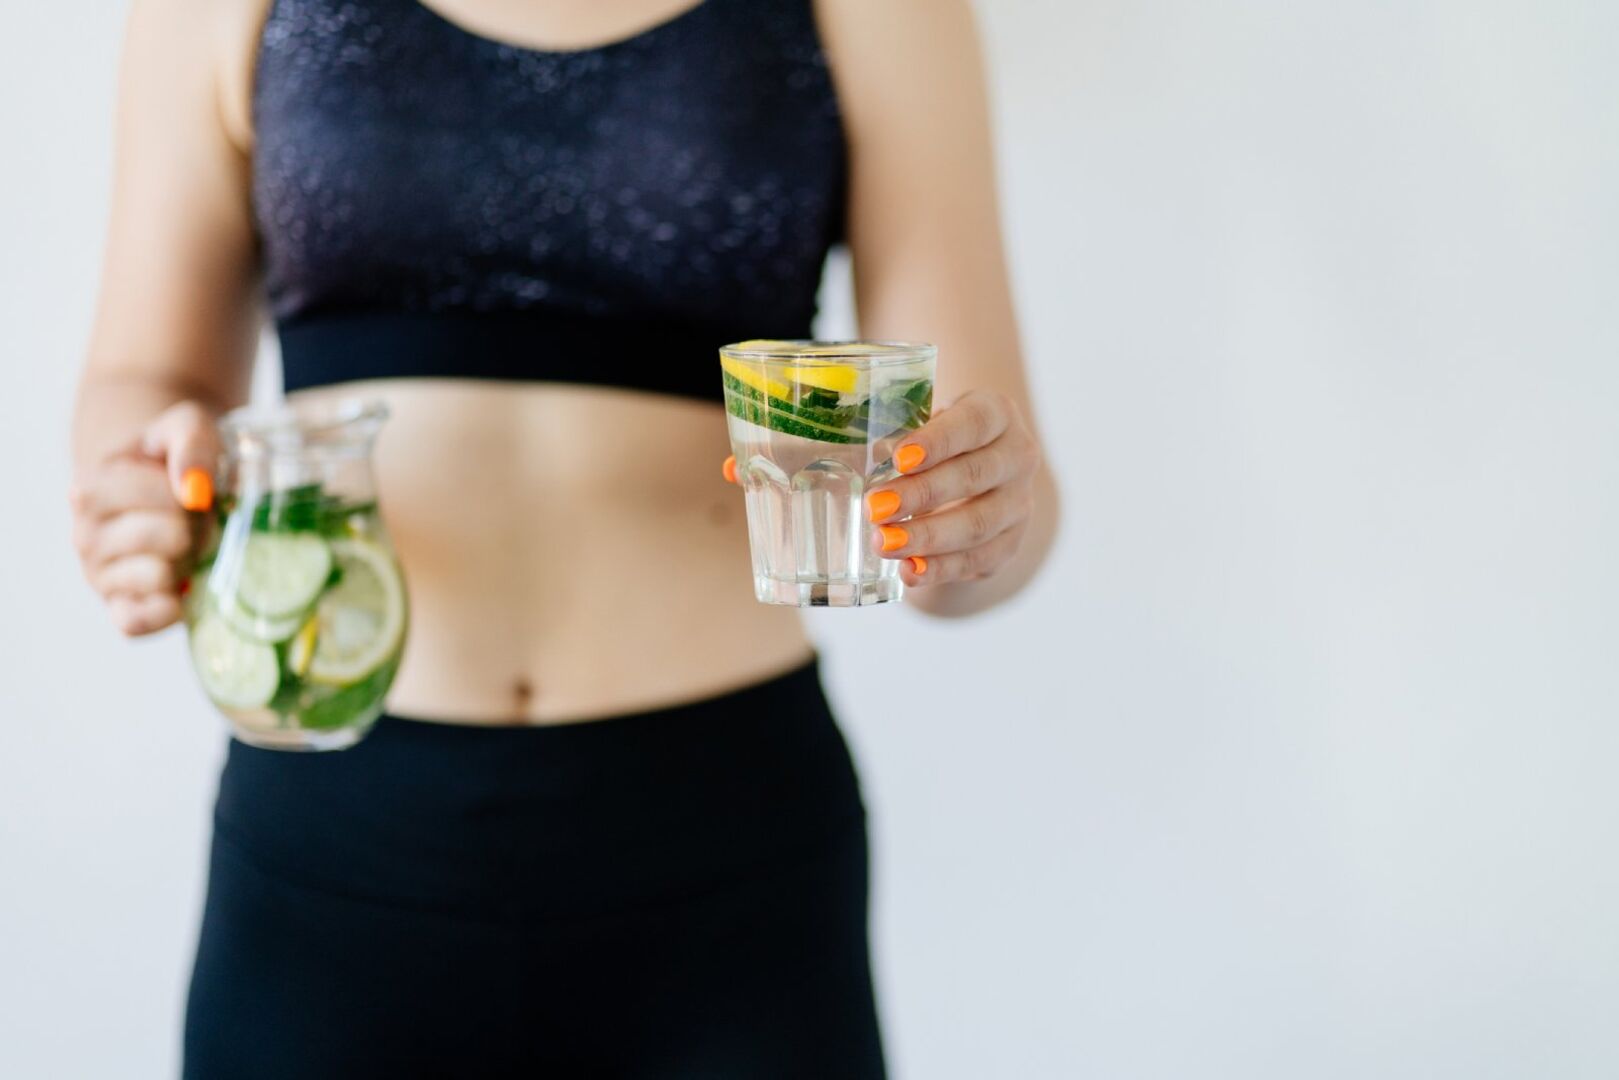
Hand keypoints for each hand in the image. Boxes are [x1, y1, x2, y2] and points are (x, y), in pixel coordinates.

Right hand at [69, 401, 220, 635]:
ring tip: (185, 546)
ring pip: (159, 576)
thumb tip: (194, 491)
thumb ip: (191, 441)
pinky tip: (181, 591)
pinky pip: (135, 622)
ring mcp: (100, 576)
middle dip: (199, 527)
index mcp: (91, 489)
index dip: (192, 494)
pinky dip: (164, 611)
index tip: (195, 490)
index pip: (158, 497)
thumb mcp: (186, 426)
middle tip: (198, 520)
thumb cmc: (173, 456)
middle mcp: (85, 535)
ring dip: (189, 560)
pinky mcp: (120, 609)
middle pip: (168, 537)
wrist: (165, 485)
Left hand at [720, 388, 1041, 585]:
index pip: (975, 421)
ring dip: (930, 537)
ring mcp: (1019, 504)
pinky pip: (979, 562)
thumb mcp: (891, 430)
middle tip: (874, 508)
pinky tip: (908, 574)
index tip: (897, 456)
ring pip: (979, 525)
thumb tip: (733, 468)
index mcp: (992, 413)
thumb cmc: (917, 446)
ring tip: (884, 544)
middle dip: (923, 494)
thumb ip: (826, 439)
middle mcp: (1017, 455)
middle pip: (974, 477)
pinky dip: (942, 570)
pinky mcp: (1009, 546)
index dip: (940, 438)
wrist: (979, 477)